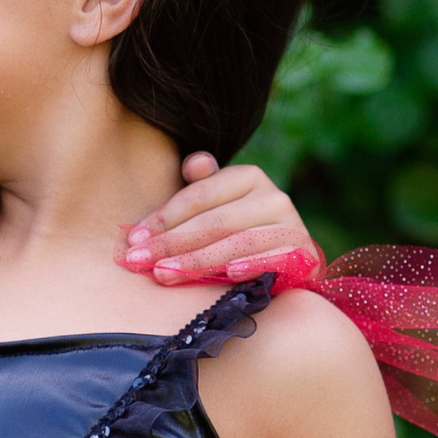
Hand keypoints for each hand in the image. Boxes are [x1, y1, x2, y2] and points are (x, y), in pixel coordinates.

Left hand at [123, 153, 318, 285]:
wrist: (285, 263)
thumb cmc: (237, 233)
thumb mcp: (216, 206)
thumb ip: (200, 188)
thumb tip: (193, 163)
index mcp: (249, 177)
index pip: (199, 196)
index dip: (163, 218)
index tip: (133, 240)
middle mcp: (273, 197)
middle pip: (214, 221)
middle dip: (171, 243)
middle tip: (138, 261)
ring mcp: (291, 225)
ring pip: (237, 243)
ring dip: (197, 261)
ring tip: (163, 274)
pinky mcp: (304, 255)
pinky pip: (274, 260)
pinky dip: (253, 266)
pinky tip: (230, 275)